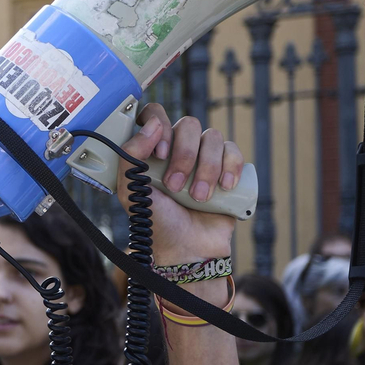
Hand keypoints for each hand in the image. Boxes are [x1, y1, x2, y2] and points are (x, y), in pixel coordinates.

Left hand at [118, 103, 242, 264]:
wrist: (187, 250)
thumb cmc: (157, 222)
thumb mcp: (131, 192)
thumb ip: (130, 156)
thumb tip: (152, 125)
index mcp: (153, 150)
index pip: (156, 115)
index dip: (159, 127)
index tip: (159, 155)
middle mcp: (179, 149)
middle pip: (189, 125)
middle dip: (184, 157)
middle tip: (176, 186)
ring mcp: (205, 158)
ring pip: (213, 137)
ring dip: (207, 168)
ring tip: (198, 197)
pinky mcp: (227, 169)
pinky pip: (234, 150)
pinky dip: (230, 166)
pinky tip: (224, 187)